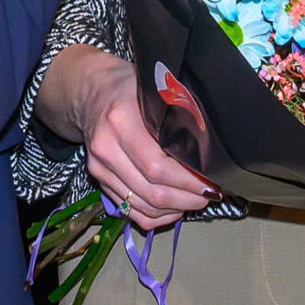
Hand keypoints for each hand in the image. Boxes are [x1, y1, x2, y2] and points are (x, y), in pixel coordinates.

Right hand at [39, 42, 214, 224]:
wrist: (93, 91)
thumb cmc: (131, 87)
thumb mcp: (156, 89)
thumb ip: (178, 115)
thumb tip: (210, 149)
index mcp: (120, 120)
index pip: (157, 167)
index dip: (188, 182)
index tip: (212, 182)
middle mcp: (106, 148)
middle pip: (150, 191)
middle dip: (187, 199)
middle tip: (210, 194)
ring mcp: (99, 167)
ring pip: (141, 206)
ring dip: (174, 210)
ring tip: (197, 201)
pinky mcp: (98, 179)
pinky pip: (129, 211)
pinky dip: (156, 217)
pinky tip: (175, 209)